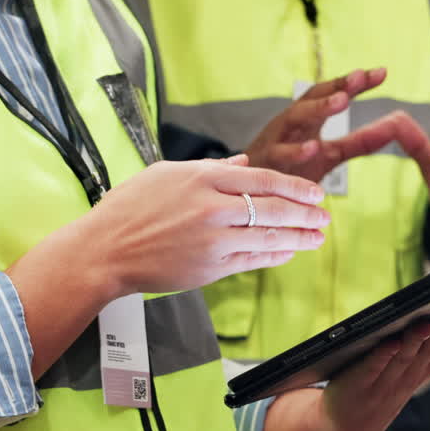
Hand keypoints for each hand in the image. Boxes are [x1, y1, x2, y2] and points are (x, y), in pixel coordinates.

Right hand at [82, 156, 329, 295]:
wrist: (105, 250)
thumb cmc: (130, 209)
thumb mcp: (167, 174)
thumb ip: (210, 168)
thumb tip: (245, 162)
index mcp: (203, 178)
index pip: (263, 180)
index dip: (295, 187)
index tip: (315, 192)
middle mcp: (213, 208)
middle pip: (273, 208)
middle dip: (305, 213)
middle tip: (324, 216)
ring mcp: (213, 240)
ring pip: (269, 237)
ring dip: (298, 237)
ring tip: (317, 237)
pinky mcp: (211, 267)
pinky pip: (252, 260)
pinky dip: (274, 256)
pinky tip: (288, 252)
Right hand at [245, 68, 405, 182]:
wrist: (249, 194)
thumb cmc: (289, 169)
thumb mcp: (330, 154)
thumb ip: (359, 143)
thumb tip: (393, 128)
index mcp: (307, 120)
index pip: (331, 93)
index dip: (354, 83)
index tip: (381, 73)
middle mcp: (290, 124)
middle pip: (312, 97)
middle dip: (336, 86)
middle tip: (360, 77)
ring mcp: (275, 140)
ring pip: (295, 116)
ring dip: (319, 108)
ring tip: (342, 100)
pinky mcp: (265, 162)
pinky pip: (280, 153)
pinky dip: (296, 151)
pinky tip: (314, 147)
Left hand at [263, 304, 429, 430]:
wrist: (348, 426)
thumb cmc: (384, 385)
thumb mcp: (415, 366)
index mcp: (426, 369)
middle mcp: (411, 375)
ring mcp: (387, 381)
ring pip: (407, 357)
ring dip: (419, 339)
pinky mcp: (360, 382)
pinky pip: (374, 366)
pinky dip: (384, 354)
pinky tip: (393, 341)